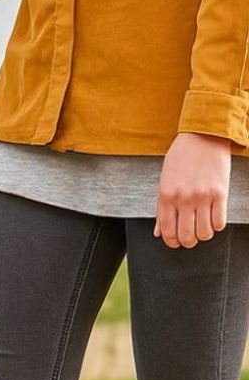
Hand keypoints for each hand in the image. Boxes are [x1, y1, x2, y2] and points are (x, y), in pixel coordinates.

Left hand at [155, 132, 231, 248]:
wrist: (203, 136)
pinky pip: (219, 222)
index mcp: (166, 196)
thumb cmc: (181, 158)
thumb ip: (161, 209)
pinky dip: (216, 226)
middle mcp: (183, 199)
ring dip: (203, 235)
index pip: (167, 231)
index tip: (175, 243)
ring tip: (202, 229)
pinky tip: (214, 220)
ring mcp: (202, 196)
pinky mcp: (220, 193)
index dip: (171, 242)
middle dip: (188, 242)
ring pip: (204, 233)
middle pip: (186, 236)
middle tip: (190, 239)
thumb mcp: (165, 181)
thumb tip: (159, 232)